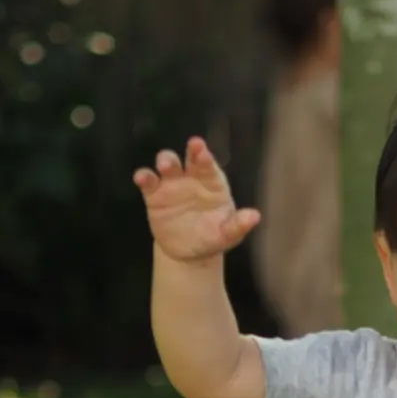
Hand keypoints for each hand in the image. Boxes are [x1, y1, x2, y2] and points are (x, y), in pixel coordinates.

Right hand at [133, 137, 259, 262]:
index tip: (203, 151)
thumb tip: (255, 217)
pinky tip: (141, 177)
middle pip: (190, 159)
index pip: (209, 166)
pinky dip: (144, 177)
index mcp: (212, 183)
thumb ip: (238, 225)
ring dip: (166, 161)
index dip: (206, 157)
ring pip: (168, 166)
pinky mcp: (155, 196)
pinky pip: (148, 183)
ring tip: (165, 165)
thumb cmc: (213, 237)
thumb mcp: (228, 235)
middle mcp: (192, 179)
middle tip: (193, 145)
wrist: (189, 252)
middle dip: (191, 151)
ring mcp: (172, 185)